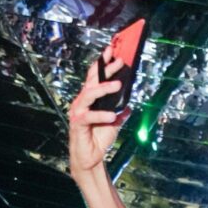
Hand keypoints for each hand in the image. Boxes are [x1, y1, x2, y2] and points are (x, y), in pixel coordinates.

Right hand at [68, 46, 130, 175]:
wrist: (91, 157)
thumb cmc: (99, 138)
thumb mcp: (115, 123)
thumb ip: (121, 112)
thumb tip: (129, 105)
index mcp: (90, 99)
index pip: (95, 77)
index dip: (103, 64)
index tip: (112, 51)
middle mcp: (82, 102)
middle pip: (92, 81)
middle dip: (105, 69)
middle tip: (119, 61)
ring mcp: (78, 112)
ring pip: (89, 94)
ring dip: (103, 88)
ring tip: (118, 85)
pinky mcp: (78, 124)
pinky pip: (89, 116)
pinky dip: (101, 115)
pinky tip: (113, 116)